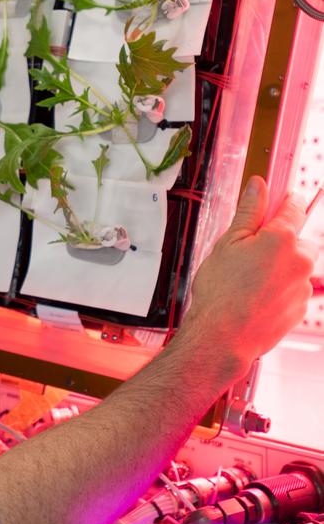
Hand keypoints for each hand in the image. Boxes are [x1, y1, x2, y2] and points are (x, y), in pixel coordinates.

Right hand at [181, 176, 314, 381]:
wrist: (223, 337)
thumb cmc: (221, 292)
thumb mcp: (227, 243)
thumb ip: (248, 211)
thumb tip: (258, 186)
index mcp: (282, 238)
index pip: (294, 208)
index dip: (286, 201)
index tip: (281, 201)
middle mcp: (300, 260)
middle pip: (299, 240)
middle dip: (281, 242)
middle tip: (252, 252)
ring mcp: (303, 286)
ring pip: (296, 267)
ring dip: (281, 268)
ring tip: (250, 280)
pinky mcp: (300, 308)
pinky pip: (294, 290)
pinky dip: (280, 290)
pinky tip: (256, 296)